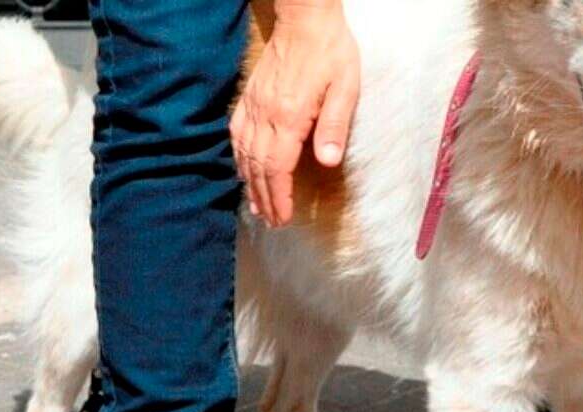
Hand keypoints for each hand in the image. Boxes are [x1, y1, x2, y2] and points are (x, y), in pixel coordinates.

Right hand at [231, 0, 359, 225]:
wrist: (306, 19)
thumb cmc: (331, 53)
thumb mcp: (346, 88)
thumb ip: (335, 126)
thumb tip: (328, 162)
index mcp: (290, 116)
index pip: (278, 167)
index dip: (279, 196)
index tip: (283, 217)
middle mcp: (266, 114)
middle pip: (259, 166)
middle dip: (265, 197)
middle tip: (272, 221)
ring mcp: (254, 105)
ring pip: (244, 153)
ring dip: (250, 183)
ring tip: (258, 206)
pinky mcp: (251, 97)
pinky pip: (237, 133)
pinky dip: (239, 157)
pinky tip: (244, 170)